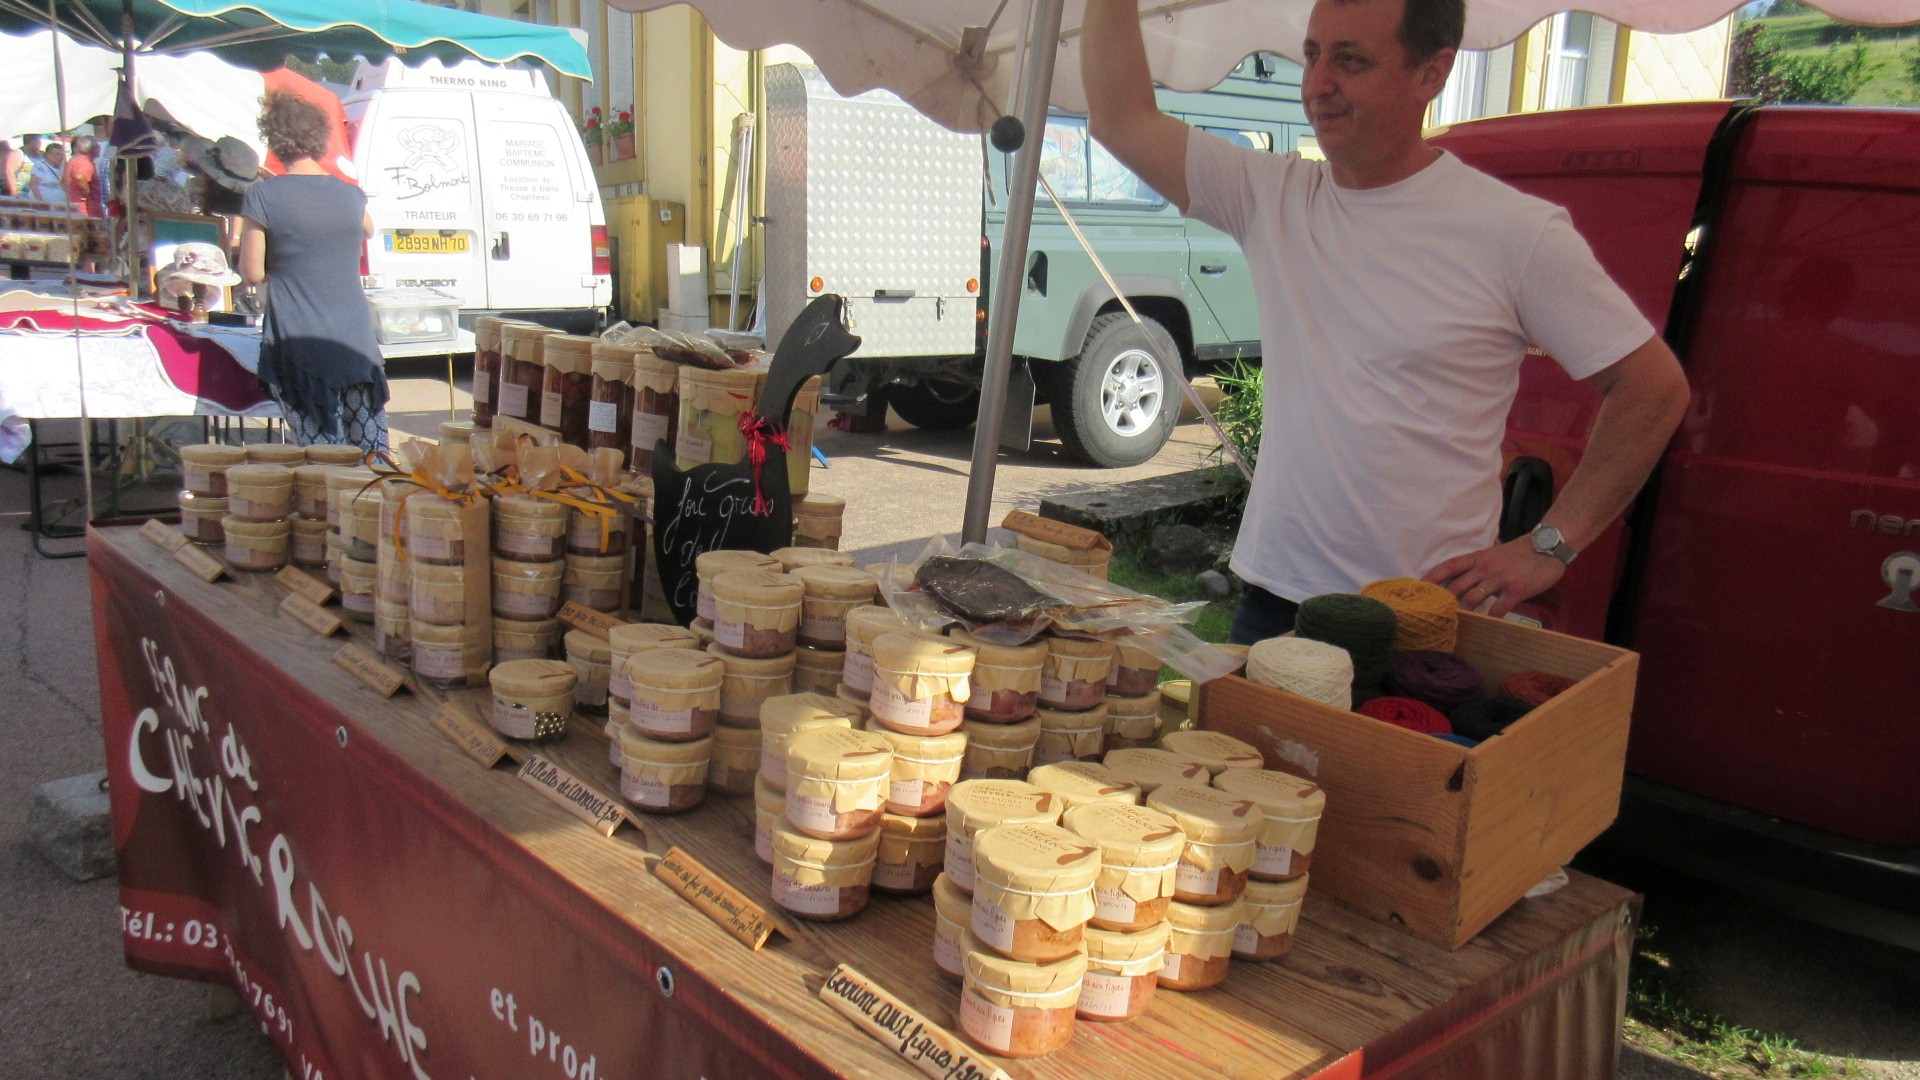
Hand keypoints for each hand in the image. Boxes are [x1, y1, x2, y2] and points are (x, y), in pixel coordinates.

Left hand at [1422, 537, 1565, 618]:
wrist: (1548, 547)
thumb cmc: (1520, 552)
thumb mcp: (1494, 553)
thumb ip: (1478, 564)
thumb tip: (1460, 576)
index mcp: (1478, 558)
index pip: (1449, 566)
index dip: (1432, 577)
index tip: (1418, 588)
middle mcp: (1485, 568)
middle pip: (1456, 586)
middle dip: (1444, 601)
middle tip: (1433, 614)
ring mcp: (1499, 579)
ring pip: (1473, 598)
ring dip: (1463, 612)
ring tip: (1454, 624)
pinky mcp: (1515, 590)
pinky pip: (1499, 608)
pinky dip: (1490, 619)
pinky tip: (1485, 627)